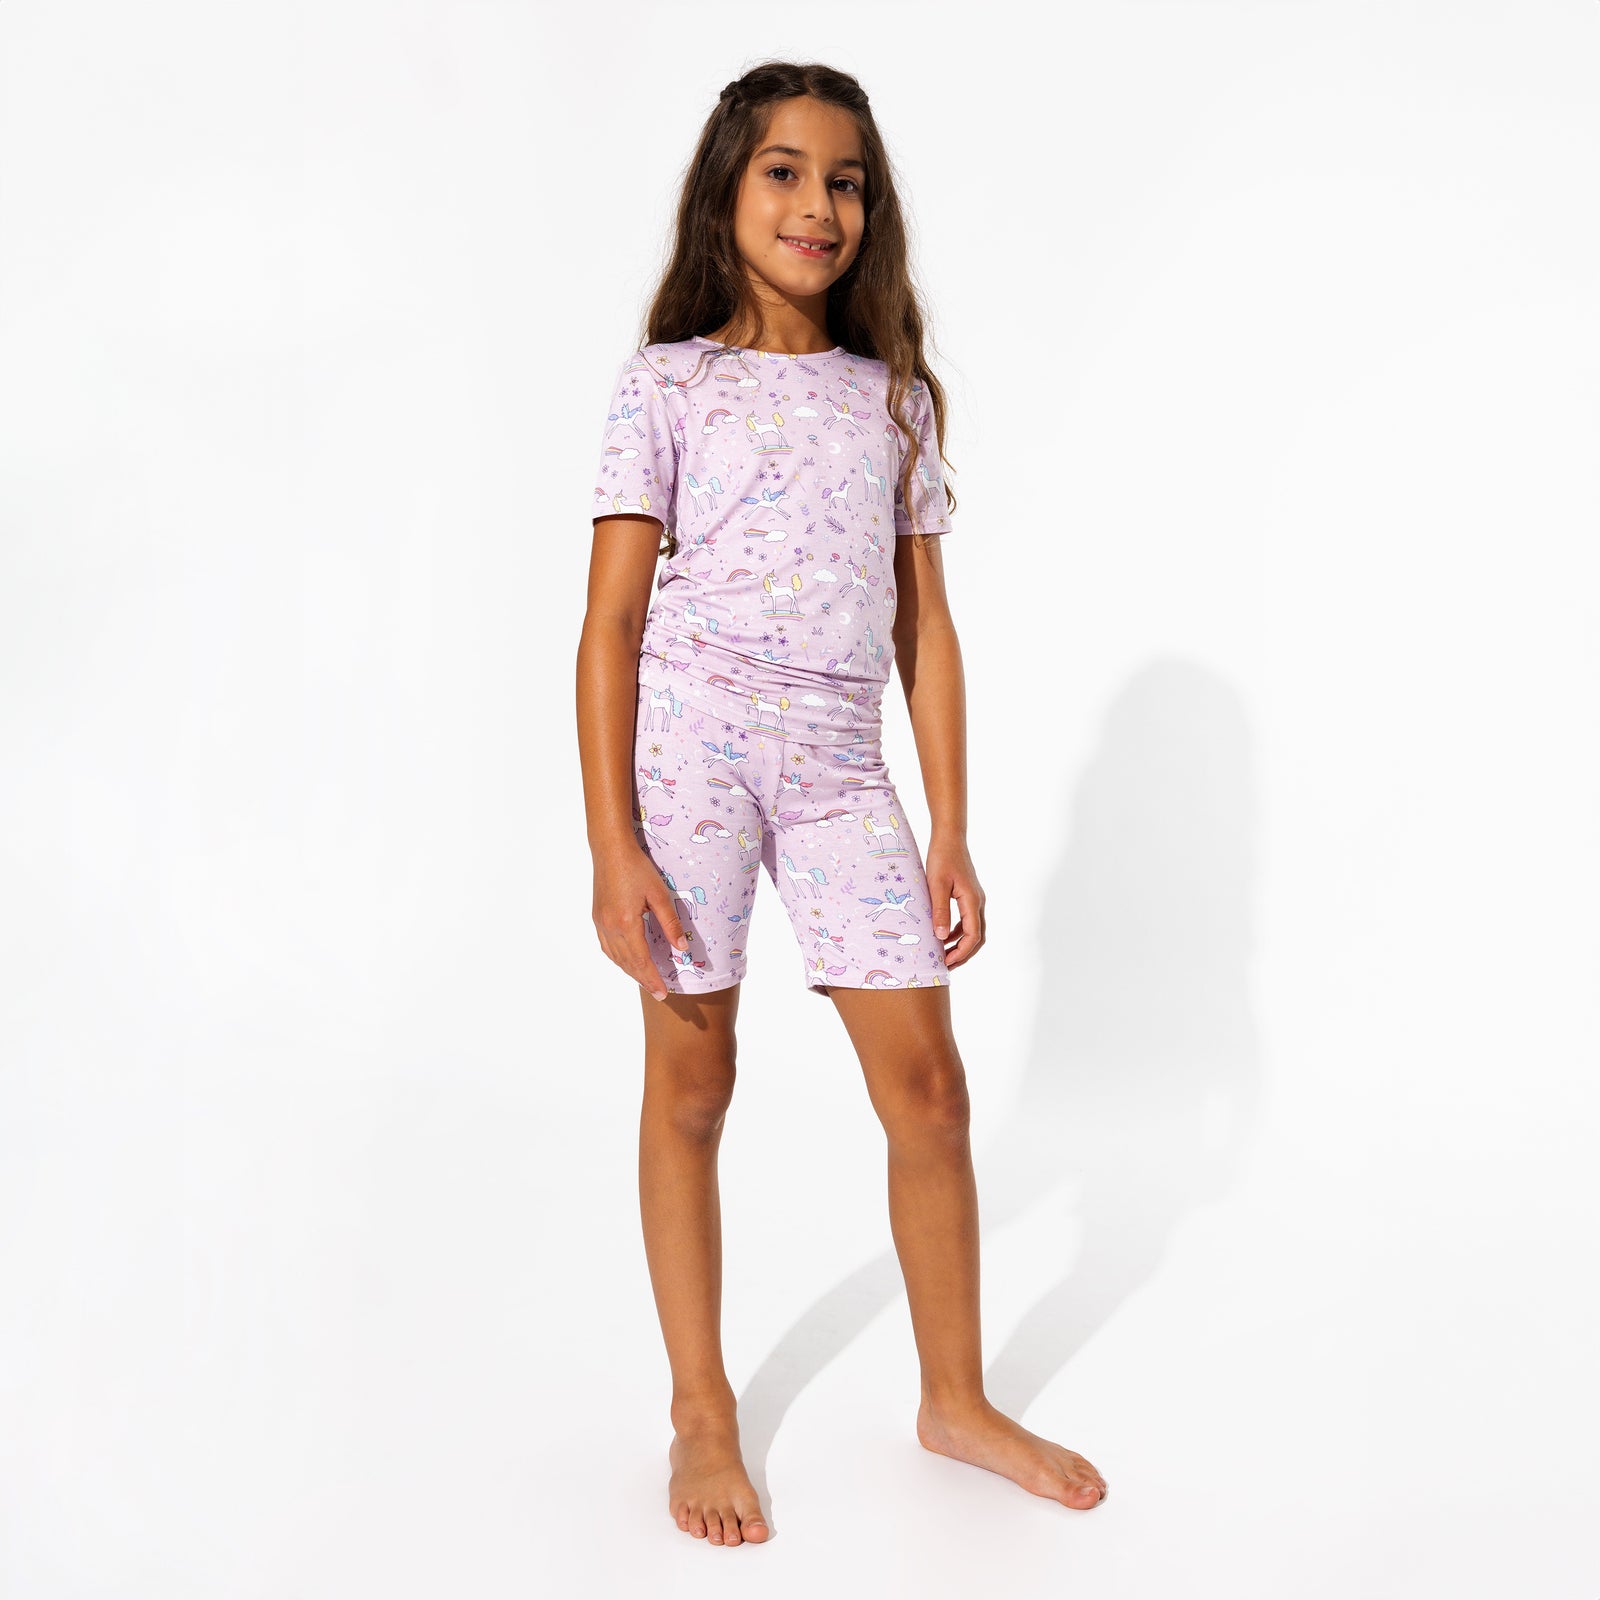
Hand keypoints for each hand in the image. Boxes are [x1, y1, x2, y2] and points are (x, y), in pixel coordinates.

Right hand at [591, 838, 691, 1000]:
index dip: (653, 979)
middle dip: (644, 980)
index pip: (641, 960)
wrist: (610, 850)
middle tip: (658, 993)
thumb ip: (671, 923)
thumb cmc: (638, 868)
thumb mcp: (660, 895)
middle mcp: (610, 927)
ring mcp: (600, 923)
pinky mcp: (597, 917)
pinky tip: (626, 960)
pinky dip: (618, 958)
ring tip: (645, 980)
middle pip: (627, 963)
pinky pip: (607, 946)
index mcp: (626, 923)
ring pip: (615, 957)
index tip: (663, 993)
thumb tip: (683, 948)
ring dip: (630, 971)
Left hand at [925, 834, 984, 970]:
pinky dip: (958, 932)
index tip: (945, 962)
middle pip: (977, 937)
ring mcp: (975, 899)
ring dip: (960, 944)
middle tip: (945, 965)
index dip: (960, 952)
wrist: (949, 838)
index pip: (972, 935)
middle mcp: (978, 902)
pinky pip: (967, 920)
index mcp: (972, 901)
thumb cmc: (942, 858)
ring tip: (943, 955)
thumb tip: (940, 937)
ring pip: (974, 930)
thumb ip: (939, 911)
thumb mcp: (936, 885)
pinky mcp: (969, 896)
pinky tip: (943, 936)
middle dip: (963, 954)